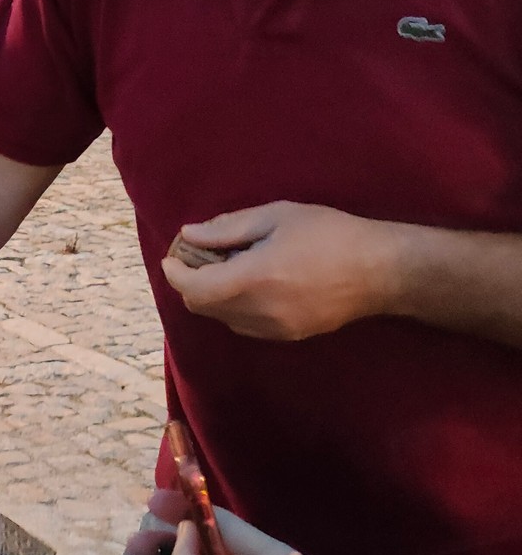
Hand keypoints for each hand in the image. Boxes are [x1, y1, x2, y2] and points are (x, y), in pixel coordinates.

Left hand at [163, 202, 399, 339]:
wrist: (382, 271)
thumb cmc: (330, 234)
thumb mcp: (276, 217)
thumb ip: (227, 229)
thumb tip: (189, 235)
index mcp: (253, 279)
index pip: (192, 288)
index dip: (174, 273)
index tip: (172, 256)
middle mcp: (259, 312)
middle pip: (201, 307)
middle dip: (191, 283)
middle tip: (201, 257)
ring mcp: (275, 330)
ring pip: (222, 318)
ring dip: (214, 296)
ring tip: (231, 267)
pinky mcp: (289, 337)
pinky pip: (245, 325)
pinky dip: (235, 306)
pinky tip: (253, 283)